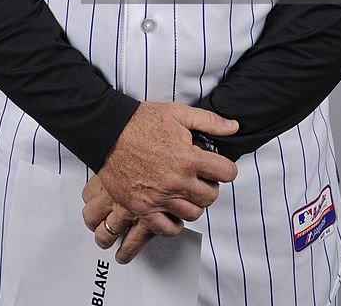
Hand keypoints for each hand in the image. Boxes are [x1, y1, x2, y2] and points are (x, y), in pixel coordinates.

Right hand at [87, 102, 238, 258]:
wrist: (108, 132)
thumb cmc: (140, 121)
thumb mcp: (178, 113)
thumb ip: (209, 121)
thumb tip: (233, 127)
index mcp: (188, 158)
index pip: (226, 173)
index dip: (226, 168)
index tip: (220, 167)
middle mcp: (176, 181)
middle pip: (211, 196)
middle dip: (211, 186)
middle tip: (202, 178)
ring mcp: (159, 198)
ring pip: (193, 213)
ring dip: (194, 203)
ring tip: (187, 191)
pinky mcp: (142, 208)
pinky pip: (167, 228)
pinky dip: (174, 223)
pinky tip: (173, 210)